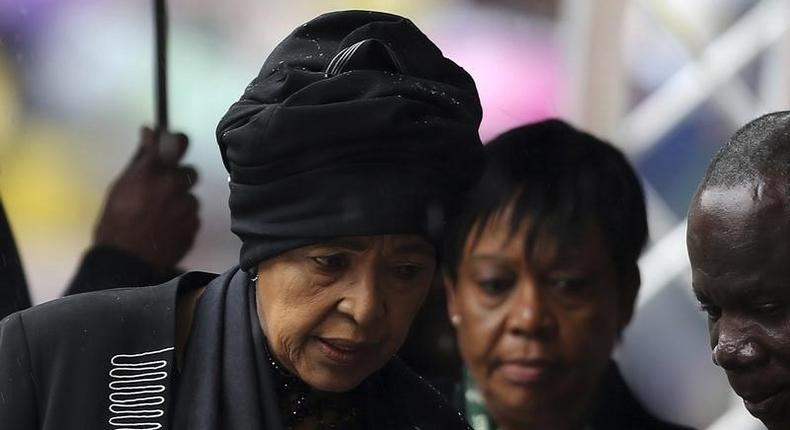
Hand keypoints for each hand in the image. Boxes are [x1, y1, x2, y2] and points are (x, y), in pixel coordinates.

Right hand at [93, 127, 199, 271]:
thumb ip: (140, 158)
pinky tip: (167, 228)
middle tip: (161, 192)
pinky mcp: (195, 224)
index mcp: (153, 170)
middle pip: (189, 171)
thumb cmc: (115, 221)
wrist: (125, 260)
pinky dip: (183, 219)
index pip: (179, 142)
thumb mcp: (121, 185)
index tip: (174, 148)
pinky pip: (193, 215)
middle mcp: (174, 184)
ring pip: (191, 195)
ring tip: (160, 216)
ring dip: (180, 201)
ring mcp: (187, 205)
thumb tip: (149, 131)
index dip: (178, 143)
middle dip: (178, 179)